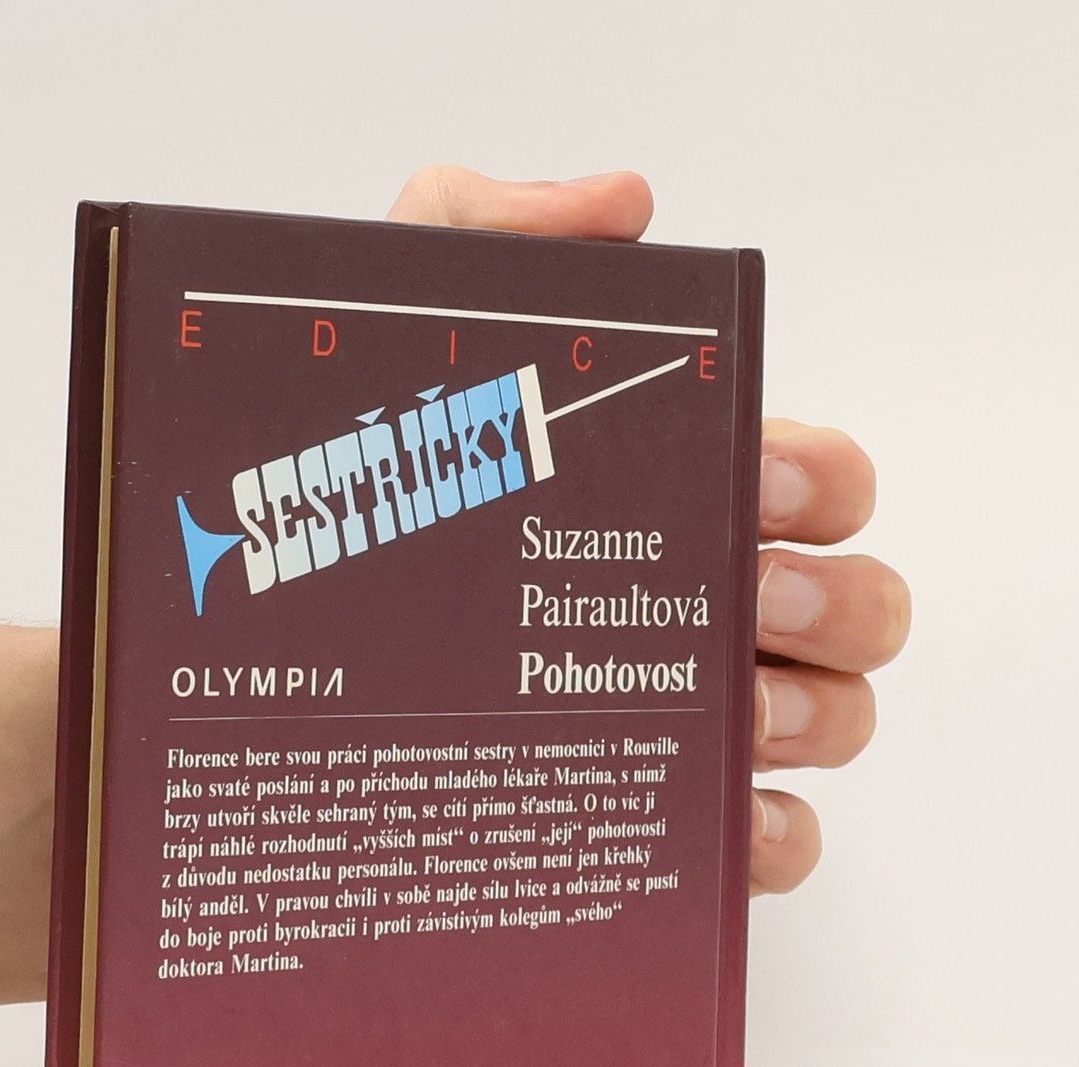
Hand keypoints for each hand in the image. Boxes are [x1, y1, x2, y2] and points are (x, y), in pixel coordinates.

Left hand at [388, 166, 909, 895]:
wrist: (223, 641)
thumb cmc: (322, 494)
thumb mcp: (386, 334)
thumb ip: (487, 231)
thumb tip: (626, 206)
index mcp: (663, 502)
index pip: (814, 484)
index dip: (818, 481)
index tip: (752, 482)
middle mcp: (690, 614)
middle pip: (855, 608)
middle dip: (835, 599)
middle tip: (747, 600)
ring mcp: (677, 729)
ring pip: (834, 722)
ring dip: (813, 713)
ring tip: (725, 707)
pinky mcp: (643, 833)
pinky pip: (766, 846)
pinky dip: (772, 838)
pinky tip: (718, 821)